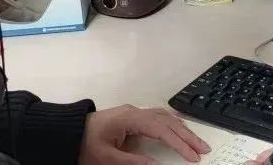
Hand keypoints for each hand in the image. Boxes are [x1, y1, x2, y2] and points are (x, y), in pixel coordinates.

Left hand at [79, 105, 210, 163]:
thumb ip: (134, 162)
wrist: (67, 131)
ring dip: (182, 129)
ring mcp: (133, 112)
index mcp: (130, 119)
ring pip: (164, 117)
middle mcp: (135, 112)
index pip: (162, 130)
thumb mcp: (108, 159)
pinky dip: (171, 123)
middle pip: (167, 121)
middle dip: (187, 136)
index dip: (180, 143)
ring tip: (197, 142)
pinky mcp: (131, 116)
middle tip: (205, 150)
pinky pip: (157, 117)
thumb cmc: (84, 145)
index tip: (194, 157)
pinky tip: (178, 128)